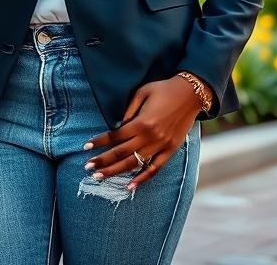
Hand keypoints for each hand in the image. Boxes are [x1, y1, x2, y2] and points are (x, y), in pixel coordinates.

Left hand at [81, 76, 200, 190]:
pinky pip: (155, 168)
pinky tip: (130, 186)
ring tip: (100, 176)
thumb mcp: (142, 92)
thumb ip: (128, 110)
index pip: (115, 136)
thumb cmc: (163, 89)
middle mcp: (151, 137)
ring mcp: (161, 146)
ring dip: (116, 171)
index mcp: (142, 122)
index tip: (86, 147)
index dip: (99, 142)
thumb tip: (116, 126)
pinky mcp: (171, 150)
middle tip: (87, 168)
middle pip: (121, 153)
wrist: (191, 93)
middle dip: (102, 161)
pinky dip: (142, 178)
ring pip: (134, 163)